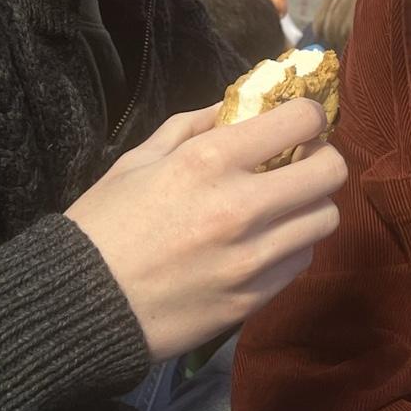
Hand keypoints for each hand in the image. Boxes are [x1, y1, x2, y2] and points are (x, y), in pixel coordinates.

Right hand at [65, 99, 344, 358]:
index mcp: (210, 161)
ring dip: (309, 206)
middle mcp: (241, 206)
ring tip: (281, 207)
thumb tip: (243, 104)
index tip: (298, 122)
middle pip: (331, 171)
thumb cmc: (104, 223)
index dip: (309, 115)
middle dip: (321, 160)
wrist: (79, 306)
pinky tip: (263, 244)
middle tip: (299, 164)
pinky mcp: (252, 298)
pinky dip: (292, 246)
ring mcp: (251, 258)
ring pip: (325, 219)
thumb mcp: (140, 158)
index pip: (303, 119)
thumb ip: (196, 124)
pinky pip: (301, 261)